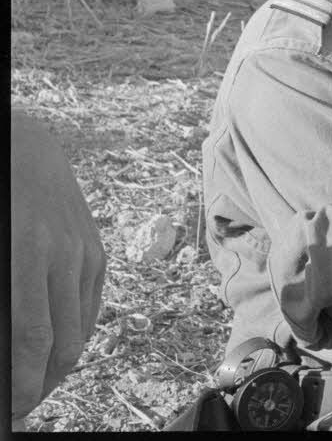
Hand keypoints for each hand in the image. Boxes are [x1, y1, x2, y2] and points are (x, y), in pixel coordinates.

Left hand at [10, 112, 105, 421]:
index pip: (32, 342)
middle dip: (41, 384)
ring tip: (36, 385)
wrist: (23, 148)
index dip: (23, 385)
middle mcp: (62, 255)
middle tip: (22, 407)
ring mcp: (84, 250)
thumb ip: (1, 301)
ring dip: (60, 365)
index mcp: (25, 256)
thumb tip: (7, 350)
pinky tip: (57, 350)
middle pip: (62, 342)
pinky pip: (92, 303)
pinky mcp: (95, 248)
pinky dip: (77, 334)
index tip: (13, 410)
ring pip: (81, 327)